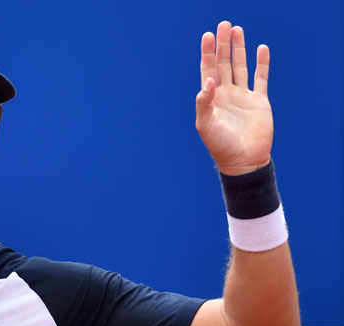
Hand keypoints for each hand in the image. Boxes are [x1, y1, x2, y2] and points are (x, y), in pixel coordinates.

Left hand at [195, 21, 272, 175]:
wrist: (243, 160)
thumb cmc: (220, 145)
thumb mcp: (205, 125)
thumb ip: (204, 102)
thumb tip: (208, 80)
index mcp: (211, 98)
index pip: (208, 70)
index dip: (207, 53)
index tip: (207, 36)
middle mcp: (226, 94)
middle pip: (223, 63)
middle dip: (222, 45)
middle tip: (223, 25)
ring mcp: (243, 96)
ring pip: (240, 67)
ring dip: (239, 49)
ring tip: (237, 30)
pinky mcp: (259, 101)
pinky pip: (260, 78)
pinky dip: (261, 64)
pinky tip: (261, 49)